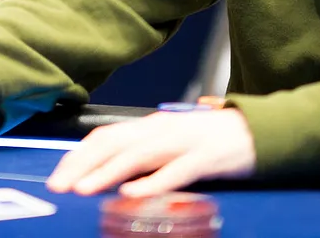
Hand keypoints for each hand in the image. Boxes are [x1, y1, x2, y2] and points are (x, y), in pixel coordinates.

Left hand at [45, 109, 254, 197]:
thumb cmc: (212, 141)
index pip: (104, 136)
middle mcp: (162, 128)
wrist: (261, 130)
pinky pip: (177, 171)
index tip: (58, 174)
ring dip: (108, 173)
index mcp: (151, 126)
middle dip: (82, 165)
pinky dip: (153, 182)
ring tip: (84, 189)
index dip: (78, 155)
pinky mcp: (208, 157)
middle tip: (59, 186)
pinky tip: (133, 193)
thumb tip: (109, 172)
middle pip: (114, 143)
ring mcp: (185, 141)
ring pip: (139, 155)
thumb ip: (143, 154)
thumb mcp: (171, 143)